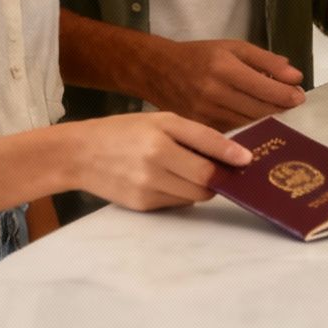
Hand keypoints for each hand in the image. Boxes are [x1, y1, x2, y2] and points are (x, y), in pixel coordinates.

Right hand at [68, 112, 253, 210]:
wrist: (79, 154)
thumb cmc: (124, 131)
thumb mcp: (160, 120)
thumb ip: (198, 135)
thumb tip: (235, 155)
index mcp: (160, 140)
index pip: (206, 157)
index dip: (230, 161)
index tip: (247, 161)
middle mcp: (154, 166)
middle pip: (204, 182)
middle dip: (218, 177)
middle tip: (221, 168)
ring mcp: (148, 190)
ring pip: (194, 196)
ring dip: (201, 187)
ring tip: (189, 170)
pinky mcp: (142, 206)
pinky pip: (177, 204)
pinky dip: (182, 194)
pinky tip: (169, 179)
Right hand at [144, 39, 304, 129]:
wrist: (158, 71)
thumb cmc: (199, 56)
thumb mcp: (232, 47)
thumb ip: (265, 60)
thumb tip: (294, 76)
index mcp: (224, 68)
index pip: (264, 87)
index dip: (286, 94)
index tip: (300, 96)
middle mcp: (215, 93)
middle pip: (259, 109)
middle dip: (281, 108)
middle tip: (293, 105)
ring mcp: (206, 114)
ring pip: (249, 124)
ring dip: (268, 120)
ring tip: (279, 113)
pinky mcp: (201, 129)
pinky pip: (234, 132)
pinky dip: (250, 128)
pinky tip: (258, 123)